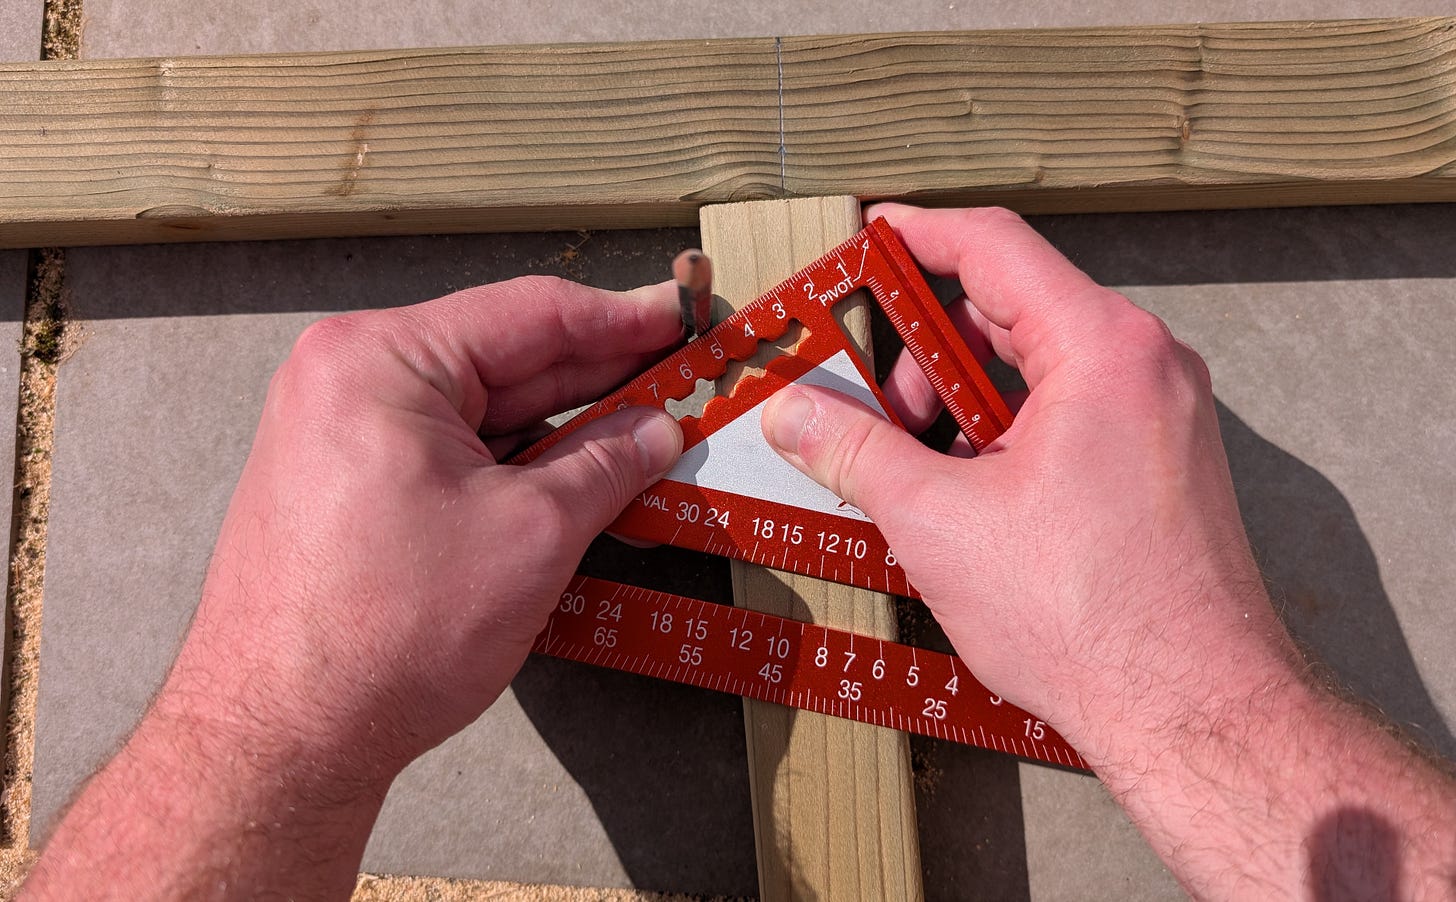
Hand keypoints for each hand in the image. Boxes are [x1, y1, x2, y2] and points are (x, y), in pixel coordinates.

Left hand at [24, 275, 684, 899]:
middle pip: (505, 359)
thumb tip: (656, 429)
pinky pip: (452, 452)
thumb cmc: (383, 634)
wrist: (283, 738)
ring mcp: (341, 434)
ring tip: (646, 439)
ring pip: (482, 412)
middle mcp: (349, 380)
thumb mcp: (532, 534)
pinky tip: (579, 481)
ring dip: (563, 429)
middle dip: (598, 378)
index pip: (530, 314)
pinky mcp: (348, 487)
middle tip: (680, 380)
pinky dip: (518, 465)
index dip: (623, 320)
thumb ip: (606, 464)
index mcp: (380, 360)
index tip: (683, 319)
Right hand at [761, 204, 1298, 763]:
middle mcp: (1148, 365)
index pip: (995, 248)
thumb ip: (856, 452)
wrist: (1196, 710)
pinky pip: (1074, 411)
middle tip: (869, 399)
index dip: (919, 234)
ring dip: (965, 401)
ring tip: (915, 467)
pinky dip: (1009, 430)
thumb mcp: (939, 523)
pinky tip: (968, 494)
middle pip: (1015, 308)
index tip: (870, 233)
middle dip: (928, 351)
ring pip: (1041, 367)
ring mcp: (1165, 414)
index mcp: (1103, 350)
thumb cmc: (1093, 619)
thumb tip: (795, 415)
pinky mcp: (1166, 461)